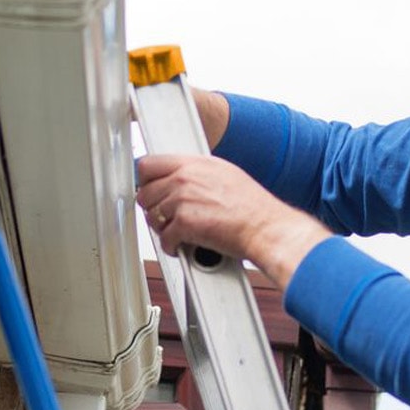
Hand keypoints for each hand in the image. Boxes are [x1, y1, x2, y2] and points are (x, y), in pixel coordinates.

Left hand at [136, 154, 329, 287]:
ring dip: (161, 228)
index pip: (149, 164)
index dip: (144, 180)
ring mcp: (182, 200)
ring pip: (152, 216)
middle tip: (162, 216)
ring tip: (176, 232)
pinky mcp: (184, 224)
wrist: (264, 227)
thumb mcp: (225, 175)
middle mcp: (185, 178)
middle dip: (152, 207)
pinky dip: (171, 246)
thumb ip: (198, 174)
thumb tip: (182, 180)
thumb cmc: (252, 207)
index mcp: (194, 163)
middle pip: (145, 192)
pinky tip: (182, 246)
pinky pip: (164, 238)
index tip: (148, 189)